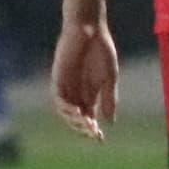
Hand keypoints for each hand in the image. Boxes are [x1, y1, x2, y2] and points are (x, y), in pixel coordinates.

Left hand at [52, 19, 120, 133]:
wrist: (91, 29)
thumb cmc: (101, 49)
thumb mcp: (110, 77)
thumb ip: (109, 98)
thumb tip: (110, 121)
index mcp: (88, 93)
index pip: (88, 117)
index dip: (92, 129)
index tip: (100, 138)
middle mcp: (75, 92)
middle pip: (76, 117)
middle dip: (83, 127)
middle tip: (93, 133)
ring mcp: (66, 86)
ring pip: (65, 111)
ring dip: (74, 120)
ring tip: (86, 124)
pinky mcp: (58, 78)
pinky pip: (58, 98)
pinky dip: (65, 107)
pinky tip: (76, 112)